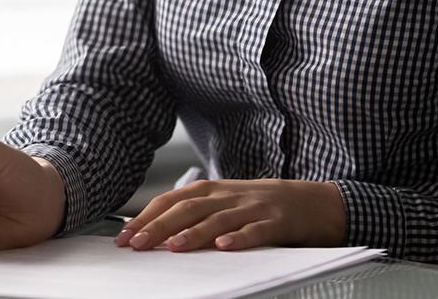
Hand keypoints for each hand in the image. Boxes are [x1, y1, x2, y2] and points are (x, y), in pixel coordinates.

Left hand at [114, 178, 344, 251]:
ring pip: (218, 219)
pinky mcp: (277, 222)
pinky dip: (239, 238)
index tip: (125, 235)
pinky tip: (225, 247)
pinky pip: (256, 230)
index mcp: (213, 190)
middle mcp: (229, 195)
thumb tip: (157, 234)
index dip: (148, 216)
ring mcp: (253, 207)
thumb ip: (197, 214)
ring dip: (193, 233)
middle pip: (188, 209)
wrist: (313, 201)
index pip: (173, 200)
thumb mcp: (227, 204)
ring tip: (173, 246)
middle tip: (136, 244)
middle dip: (158, 226)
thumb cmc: (262, 205)